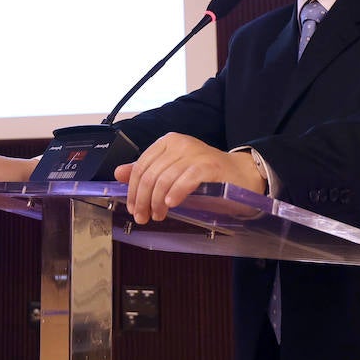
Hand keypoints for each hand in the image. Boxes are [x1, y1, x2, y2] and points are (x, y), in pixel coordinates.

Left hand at [114, 133, 263, 223]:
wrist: (241, 175)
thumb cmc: (206, 175)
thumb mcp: (173, 171)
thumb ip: (147, 171)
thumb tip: (119, 172)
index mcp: (168, 142)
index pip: (141, 166)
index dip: (133, 190)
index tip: (133, 208)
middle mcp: (180, 144)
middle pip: (151, 174)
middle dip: (143, 199)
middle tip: (143, 217)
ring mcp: (195, 153)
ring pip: (165, 178)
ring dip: (157, 202)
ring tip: (158, 216)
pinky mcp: (210, 165)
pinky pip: (187, 179)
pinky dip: (176, 193)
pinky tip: (171, 204)